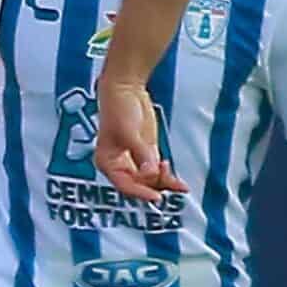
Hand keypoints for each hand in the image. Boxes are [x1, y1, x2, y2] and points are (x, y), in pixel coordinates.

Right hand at [92, 79, 190, 202]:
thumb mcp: (130, 133)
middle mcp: (120, 165)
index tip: (156, 197)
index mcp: (108, 163)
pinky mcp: (147, 154)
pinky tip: (177, 180)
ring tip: (179, 184)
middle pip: (139, 185)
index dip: (140, 192)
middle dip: (156, 186)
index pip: (125, 185)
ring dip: (164, 183)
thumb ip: (142, 154)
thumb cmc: (118, 109)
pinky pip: (157, 171)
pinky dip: (167, 177)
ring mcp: (135, 160)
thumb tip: (151, 173)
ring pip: (150, 181)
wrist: (125, 89)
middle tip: (173, 185)